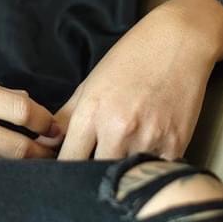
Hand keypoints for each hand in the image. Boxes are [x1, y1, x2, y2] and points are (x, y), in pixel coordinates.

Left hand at [51, 0, 222, 161]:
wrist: (179, 42)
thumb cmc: (131, 60)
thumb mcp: (91, 83)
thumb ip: (67, 117)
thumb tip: (44, 144)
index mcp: (92, 112)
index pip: (68, 160)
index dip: (65, 172)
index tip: (67, 176)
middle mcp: (119, 128)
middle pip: (96, 175)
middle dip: (92, 178)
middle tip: (94, 175)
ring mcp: (149, 139)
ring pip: (127, 178)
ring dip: (123, 177)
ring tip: (122, 164)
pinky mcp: (176, 145)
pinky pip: (156, 173)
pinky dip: (149, 171)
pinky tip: (147, 157)